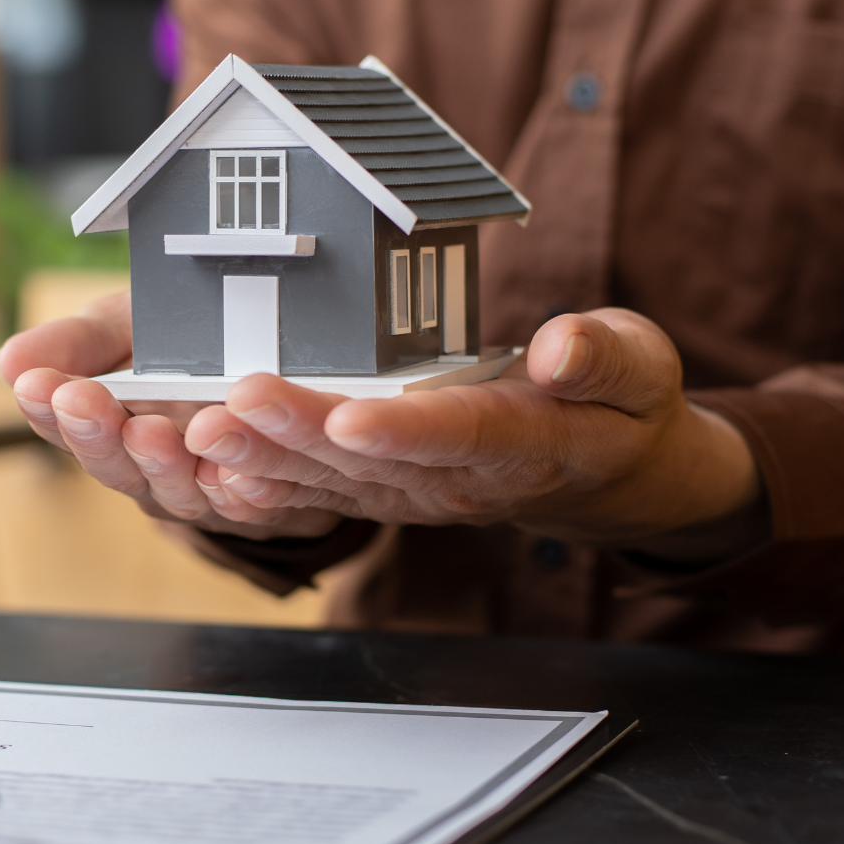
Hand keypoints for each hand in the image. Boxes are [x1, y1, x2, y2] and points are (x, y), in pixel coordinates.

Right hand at [0, 292, 341, 540]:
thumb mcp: (127, 328)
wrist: (276, 360)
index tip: (36, 384)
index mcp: (110, 430)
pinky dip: (244, 491)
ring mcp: (206, 494)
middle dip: (98, 434)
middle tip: (83, 401)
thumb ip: (77, 344)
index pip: (67, 427)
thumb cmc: (184, 346)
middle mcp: (151, 472)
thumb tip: (8, 362)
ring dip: (163, 463)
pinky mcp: (266, 504)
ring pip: (180, 490)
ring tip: (150, 429)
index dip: (49, 409)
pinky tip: (235, 471)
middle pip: (118, 466)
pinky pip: (256, 505)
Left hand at [183, 308, 766, 563]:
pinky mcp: (385, 493)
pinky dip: (266, 484)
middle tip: (234, 405)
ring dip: (264, 458)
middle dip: (299, 435)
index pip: (461, 438)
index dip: (405, 430)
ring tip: (201, 430)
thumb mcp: (641, 371)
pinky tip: (210, 468)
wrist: (602, 469)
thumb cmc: (617, 406)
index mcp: (526, 446)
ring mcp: (416, 494)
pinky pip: (320, 494)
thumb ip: (606, 360)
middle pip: (373, 463)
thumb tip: (562, 349)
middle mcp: (460, 481)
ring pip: (332, 482)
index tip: (352, 417)